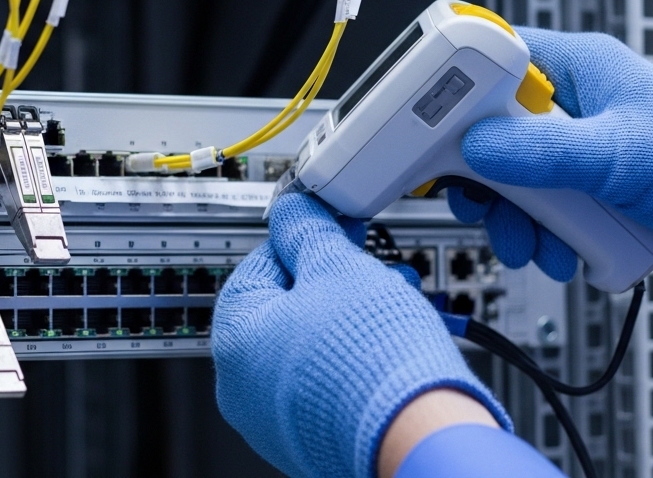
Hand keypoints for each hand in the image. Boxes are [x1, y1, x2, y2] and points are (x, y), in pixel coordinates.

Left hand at [212, 192, 508, 477]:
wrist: (419, 438)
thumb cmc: (373, 361)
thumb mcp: (337, 267)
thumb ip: (307, 232)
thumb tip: (293, 212)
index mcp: (233, 340)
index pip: (258, 265)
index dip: (302, 238)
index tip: (330, 228)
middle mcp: (243, 388)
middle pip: (286, 308)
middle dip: (333, 279)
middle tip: (368, 263)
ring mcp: (277, 419)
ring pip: (310, 345)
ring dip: (349, 314)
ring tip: (392, 297)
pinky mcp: (315, 439)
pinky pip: (328, 382)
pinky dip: (355, 356)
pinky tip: (389, 338)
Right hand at [452, 27, 652, 290]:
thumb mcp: (613, 156)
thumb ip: (539, 150)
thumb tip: (476, 146)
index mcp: (579, 66)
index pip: (493, 58)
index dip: (455, 90)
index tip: (430, 126)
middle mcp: (574, 98)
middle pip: (491, 127)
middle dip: (487, 178)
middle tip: (483, 203)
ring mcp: (578, 140)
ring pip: (512, 173)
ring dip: (514, 216)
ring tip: (532, 244)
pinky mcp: (585, 178)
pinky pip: (539, 200)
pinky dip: (539, 230)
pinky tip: (558, 250)